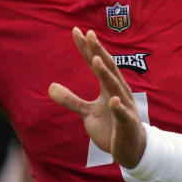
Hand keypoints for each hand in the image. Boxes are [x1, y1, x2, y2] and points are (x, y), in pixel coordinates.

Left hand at [48, 27, 146, 167]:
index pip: (96, 63)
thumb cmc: (111, 127)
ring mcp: (124, 106)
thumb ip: (71, 100)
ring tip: (96, 60)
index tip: (76, 31)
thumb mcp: (87, 112)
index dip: (87, 48)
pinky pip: (122, 115)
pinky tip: (113, 101)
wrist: (131, 149)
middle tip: (89, 34)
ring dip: (106, 74)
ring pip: (115, 87)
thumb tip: (50, 87)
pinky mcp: (126, 124)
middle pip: (108, 68)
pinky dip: (118, 108)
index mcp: (108, 87)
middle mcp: (118, 92)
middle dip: (98, 51)